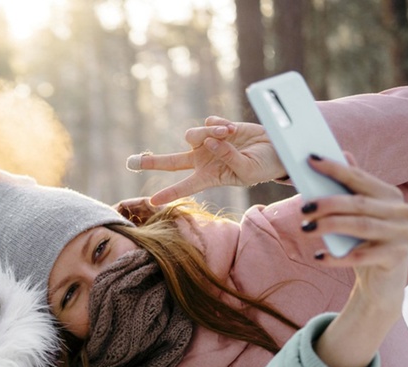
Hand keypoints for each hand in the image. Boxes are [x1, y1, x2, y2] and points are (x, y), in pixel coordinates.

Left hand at [128, 116, 286, 204]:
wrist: (276, 149)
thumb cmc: (262, 167)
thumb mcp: (246, 170)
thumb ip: (227, 158)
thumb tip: (210, 142)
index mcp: (208, 177)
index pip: (185, 187)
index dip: (169, 194)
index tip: (152, 201)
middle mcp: (202, 161)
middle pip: (171, 162)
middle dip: (151, 162)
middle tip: (131, 162)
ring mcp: (207, 143)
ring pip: (192, 136)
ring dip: (208, 134)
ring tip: (228, 135)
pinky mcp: (215, 127)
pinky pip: (209, 123)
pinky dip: (220, 125)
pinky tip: (233, 130)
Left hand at [306, 155, 407, 366]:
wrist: (382, 283)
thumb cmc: (364, 243)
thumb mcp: (358, 215)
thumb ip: (352, 188)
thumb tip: (343, 154)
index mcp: (391, 196)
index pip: (360, 178)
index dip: (335, 169)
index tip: (310, 160)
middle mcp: (402, 212)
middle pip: (359, 203)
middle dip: (328, 203)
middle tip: (303, 208)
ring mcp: (402, 235)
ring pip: (360, 226)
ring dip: (329, 226)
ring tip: (305, 228)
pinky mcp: (397, 258)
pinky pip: (361, 256)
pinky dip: (337, 257)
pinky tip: (318, 256)